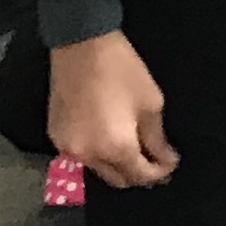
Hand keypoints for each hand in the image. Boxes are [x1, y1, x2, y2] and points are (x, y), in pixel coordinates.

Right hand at [49, 29, 177, 187]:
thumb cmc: (122, 71)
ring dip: (116, 165)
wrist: (81, 45)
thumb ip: (157, 139)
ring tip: (132, 148)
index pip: (141, 176)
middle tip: (154, 159)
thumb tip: (164, 159)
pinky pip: (81, 156)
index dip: (160, 172)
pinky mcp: (55, 137)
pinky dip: (97, 153)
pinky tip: (107, 138)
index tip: (170, 162)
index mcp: (116, 149)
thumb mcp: (150, 103)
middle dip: (138, 173)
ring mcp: (67, 149)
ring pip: (98, 170)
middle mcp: (89, 156)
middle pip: (118, 180)